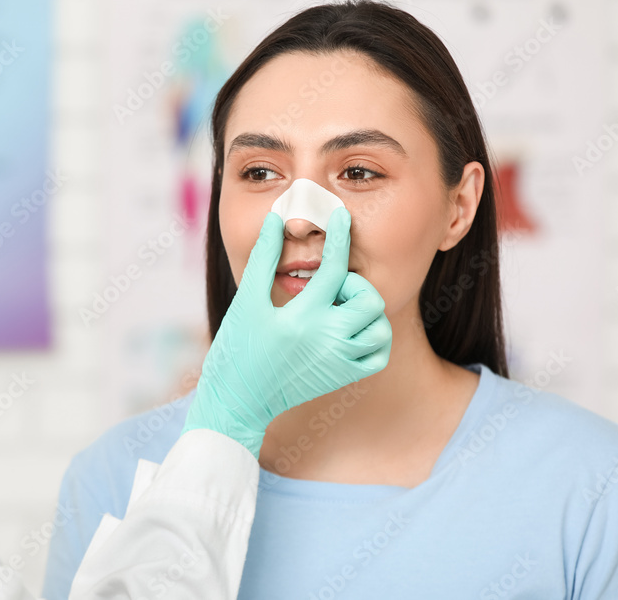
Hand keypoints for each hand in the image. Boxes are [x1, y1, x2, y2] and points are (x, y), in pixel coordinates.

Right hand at [182, 206, 391, 456]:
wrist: (238, 400)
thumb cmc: (237, 348)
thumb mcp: (246, 301)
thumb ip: (264, 258)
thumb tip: (276, 219)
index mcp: (302, 317)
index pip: (334, 267)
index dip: (339, 236)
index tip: (340, 216)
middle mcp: (326, 340)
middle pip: (368, 298)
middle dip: (355, 283)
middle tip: (330, 288)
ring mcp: (338, 361)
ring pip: (379, 327)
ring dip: (367, 311)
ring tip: (340, 308)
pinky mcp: (343, 377)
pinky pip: (378, 355)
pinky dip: (373, 338)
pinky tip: (350, 329)